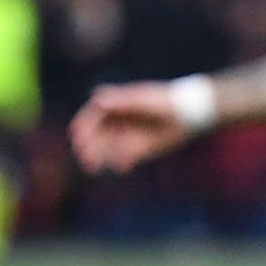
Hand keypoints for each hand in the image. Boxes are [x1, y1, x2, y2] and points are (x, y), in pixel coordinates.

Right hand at [70, 83, 192, 174]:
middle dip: (87, 147)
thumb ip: (121, 101)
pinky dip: (120, 163)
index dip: (83, 126)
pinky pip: (122, 159)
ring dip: (99, 158)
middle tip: (86, 158)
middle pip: (93, 136)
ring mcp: (123, 136)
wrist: (187, 114)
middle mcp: (114, 122)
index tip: (78, 136)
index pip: (90, 117)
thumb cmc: (163, 101)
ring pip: (105, 149)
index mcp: (113, 106)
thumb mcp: (143, 100)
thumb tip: (96, 98)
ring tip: (96, 167)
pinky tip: (123, 167)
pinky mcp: (135, 150)